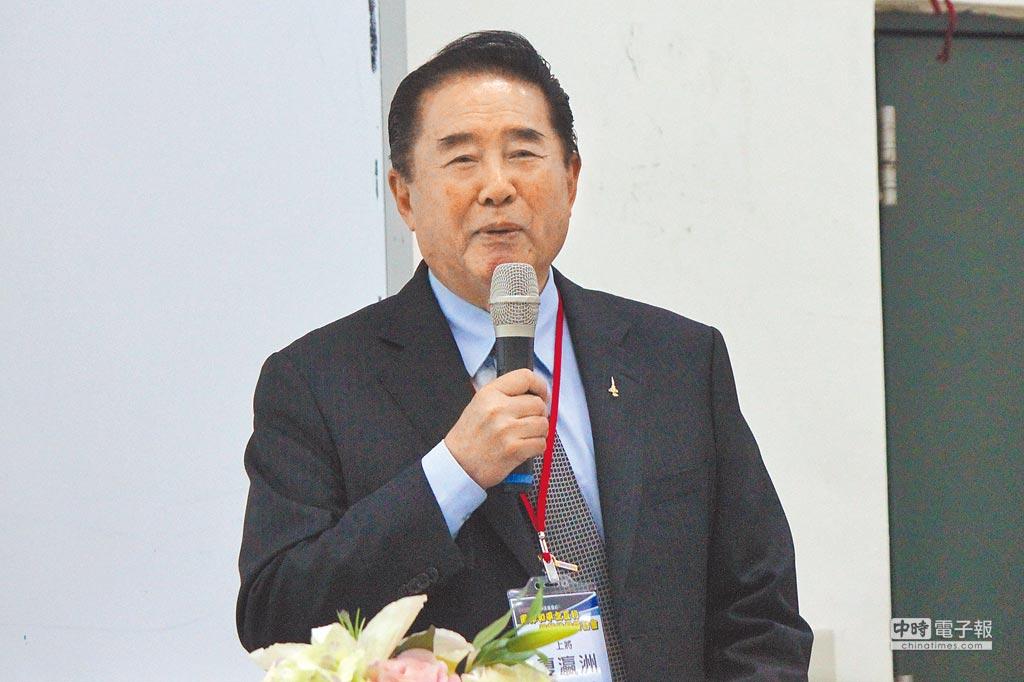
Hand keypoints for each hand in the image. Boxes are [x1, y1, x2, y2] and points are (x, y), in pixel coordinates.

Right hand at [444, 368, 549, 488]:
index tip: (541, 394)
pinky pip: (541, 444)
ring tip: (525, 435)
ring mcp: (506, 430)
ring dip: (539, 432)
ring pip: (543, 424)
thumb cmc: (470, 435)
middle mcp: (498, 409)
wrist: (457, 464)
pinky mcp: (514, 450)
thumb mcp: (480, 403)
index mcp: (490, 394)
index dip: (539, 386)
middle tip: (529, 421)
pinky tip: (524, 447)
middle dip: (538, 413)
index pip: (525, 377)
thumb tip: (536, 392)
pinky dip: (536, 447)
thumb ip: (505, 394)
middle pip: (538, 403)